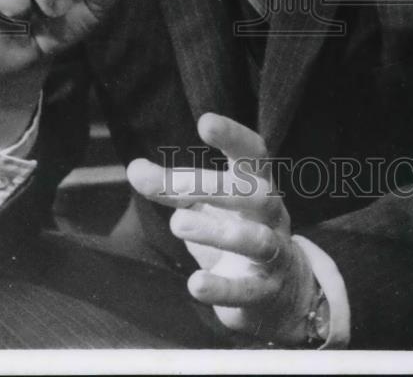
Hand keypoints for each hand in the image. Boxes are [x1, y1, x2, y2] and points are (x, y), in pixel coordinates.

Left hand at [127, 113, 318, 345]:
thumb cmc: (233, 231)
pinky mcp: (265, 292)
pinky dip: (222, 288)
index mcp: (258, 185)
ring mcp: (273, 254)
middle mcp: (272, 214)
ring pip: (255, 240)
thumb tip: (135, 168)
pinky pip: (247, 290)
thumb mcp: (204, 206)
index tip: (205, 122)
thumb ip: (172, 188)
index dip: (233, 136)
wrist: (277, 291)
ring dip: (216, 232)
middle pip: (254, 194)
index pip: (253, 153)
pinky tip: (195, 284)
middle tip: (173, 188)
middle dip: (214, 188)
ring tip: (177, 224)